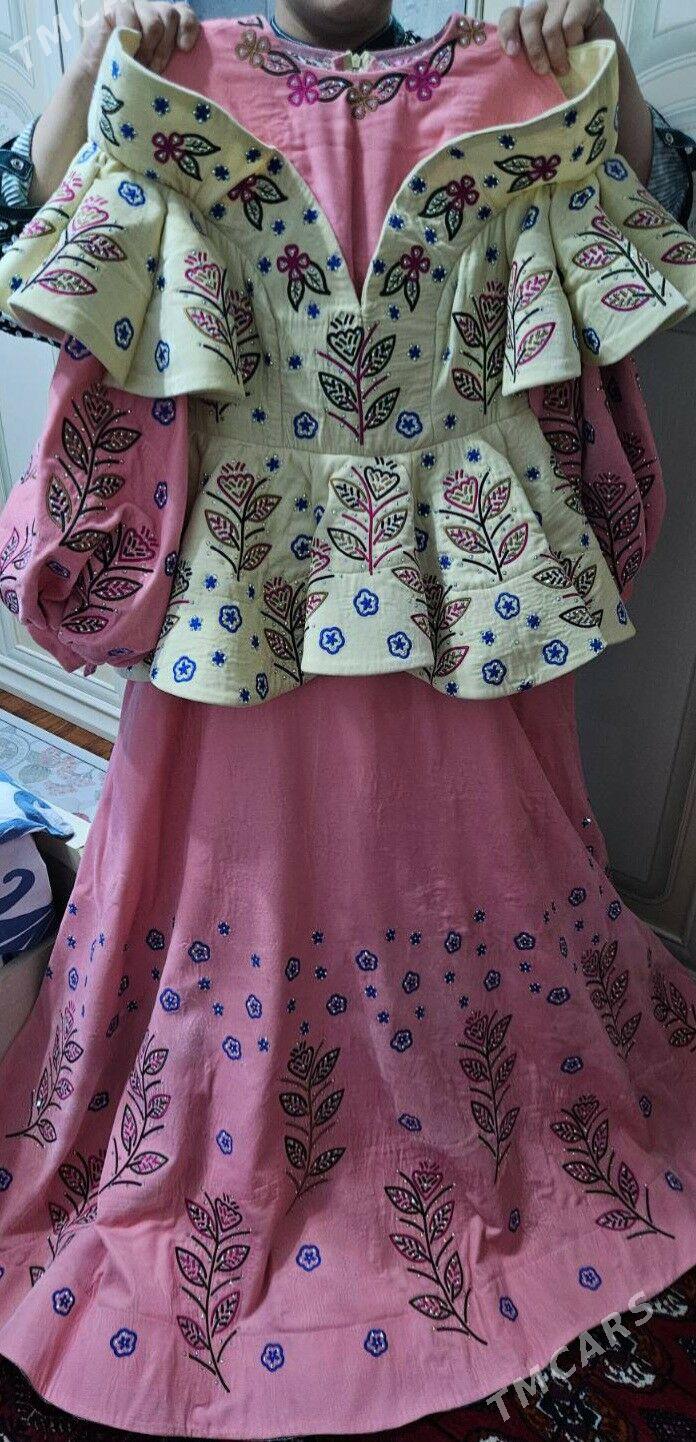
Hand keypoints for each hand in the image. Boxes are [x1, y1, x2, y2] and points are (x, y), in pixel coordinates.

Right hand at [79, 0, 198, 80]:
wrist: (104, 85)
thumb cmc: (136, 80)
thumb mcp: (160, 68)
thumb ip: (174, 58)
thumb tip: (187, 57)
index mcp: (168, 23)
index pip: (185, 12)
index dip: (188, 26)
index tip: (184, 48)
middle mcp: (154, 10)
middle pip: (170, 15)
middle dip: (165, 47)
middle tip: (155, 68)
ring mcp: (136, 6)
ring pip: (154, 21)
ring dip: (148, 47)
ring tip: (140, 63)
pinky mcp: (119, 8)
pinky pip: (130, 16)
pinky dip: (131, 37)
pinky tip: (127, 51)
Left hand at [498, 0, 614, 74]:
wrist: (604, 66)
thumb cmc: (570, 68)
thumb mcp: (544, 64)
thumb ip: (528, 58)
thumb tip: (509, 65)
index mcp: (531, 19)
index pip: (511, 15)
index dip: (508, 32)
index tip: (512, 53)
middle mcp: (545, 4)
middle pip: (528, 19)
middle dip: (534, 49)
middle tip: (542, 71)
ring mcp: (564, 0)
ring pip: (550, 27)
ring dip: (557, 53)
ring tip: (563, 69)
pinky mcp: (583, 0)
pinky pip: (570, 23)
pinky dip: (573, 42)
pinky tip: (580, 49)